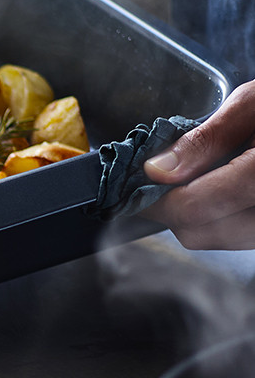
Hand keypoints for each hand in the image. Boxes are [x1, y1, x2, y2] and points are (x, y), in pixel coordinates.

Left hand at [144, 81, 254, 247]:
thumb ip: (207, 138)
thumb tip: (157, 170)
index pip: (195, 207)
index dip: (155, 199)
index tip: (136, 183)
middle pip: (201, 233)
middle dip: (174, 208)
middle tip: (163, 179)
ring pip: (220, 238)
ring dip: (199, 214)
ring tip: (205, 176)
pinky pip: (242, 234)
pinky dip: (225, 216)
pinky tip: (228, 187)